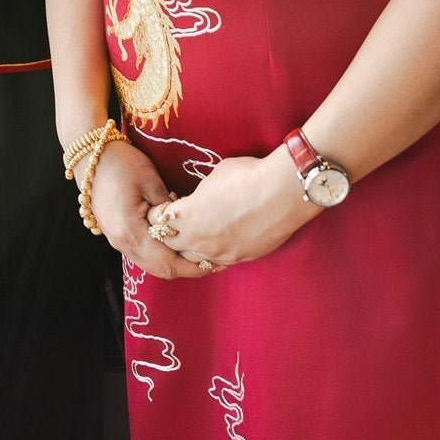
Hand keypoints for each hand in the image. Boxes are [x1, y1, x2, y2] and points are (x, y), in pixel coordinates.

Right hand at [80, 140, 207, 280]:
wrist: (89, 157)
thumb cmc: (121, 163)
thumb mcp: (151, 181)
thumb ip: (170, 209)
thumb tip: (187, 225)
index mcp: (131, 231)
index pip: (168, 263)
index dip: (193, 267)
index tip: (214, 263)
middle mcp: (122, 243)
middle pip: (160, 270)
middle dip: (187, 270)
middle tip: (211, 261)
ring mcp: (117, 241)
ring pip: (150, 265)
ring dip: (173, 265)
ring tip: (196, 255)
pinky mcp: (116, 235)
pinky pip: (142, 255)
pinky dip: (160, 257)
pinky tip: (174, 247)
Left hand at [146, 149, 320, 271]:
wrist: (281, 192)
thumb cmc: (246, 176)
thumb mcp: (212, 179)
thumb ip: (198, 196)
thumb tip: (199, 201)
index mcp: (186, 216)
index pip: (157, 222)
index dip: (158, 214)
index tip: (164, 208)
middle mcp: (200, 240)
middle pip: (171, 246)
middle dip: (170, 234)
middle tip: (176, 224)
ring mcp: (221, 253)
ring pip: (194, 259)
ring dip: (192, 248)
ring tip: (198, 235)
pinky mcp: (240, 259)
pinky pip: (219, 262)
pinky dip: (214, 254)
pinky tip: (219, 243)